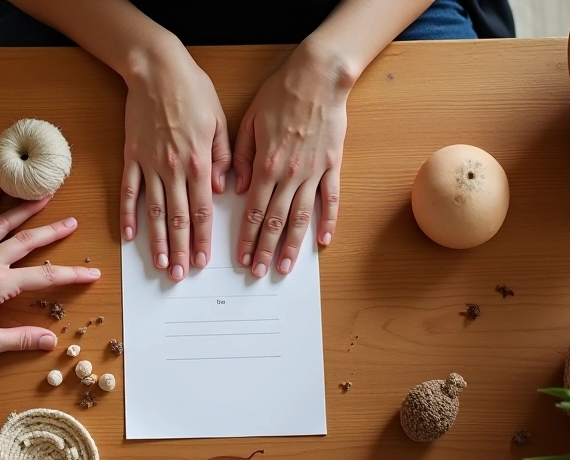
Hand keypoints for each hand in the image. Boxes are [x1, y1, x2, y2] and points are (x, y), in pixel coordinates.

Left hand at [0, 184, 100, 360]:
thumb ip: (19, 339)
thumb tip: (50, 340)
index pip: (45, 277)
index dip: (72, 275)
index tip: (93, 273)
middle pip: (26, 241)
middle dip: (52, 231)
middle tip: (72, 222)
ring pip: (1, 224)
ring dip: (23, 209)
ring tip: (42, 196)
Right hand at [119, 45, 230, 280]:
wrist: (156, 68)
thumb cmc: (193, 90)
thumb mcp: (220, 121)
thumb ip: (224, 159)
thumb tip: (222, 191)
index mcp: (199, 161)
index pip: (203, 210)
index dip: (204, 239)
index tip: (205, 261)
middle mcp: (173, 168)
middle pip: (178, 218)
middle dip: (182, 250)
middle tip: (182, 275)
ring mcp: (149, 164)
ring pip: (153, 211)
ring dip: (157, 242)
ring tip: (161, 265)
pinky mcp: (131, 156)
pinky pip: (129, 191)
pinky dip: (128, 215)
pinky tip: (129, 236)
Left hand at [232, 44, 349, 275]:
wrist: (317, 76)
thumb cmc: (280, 94)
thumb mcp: (249, 121)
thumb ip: (240, 157)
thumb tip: (236, 188)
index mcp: (264, 164)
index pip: (252, 211)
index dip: (247, 238)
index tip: (242, 257)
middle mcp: (288, 174)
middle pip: (275, 221)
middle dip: (265, 250)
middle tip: (259, 272)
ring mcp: (313, 172)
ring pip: (301, 217)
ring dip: (292, 245)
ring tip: (286, 267)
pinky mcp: (333, 165)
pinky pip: (331, 199)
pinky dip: (329, 222)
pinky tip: (324, 241)